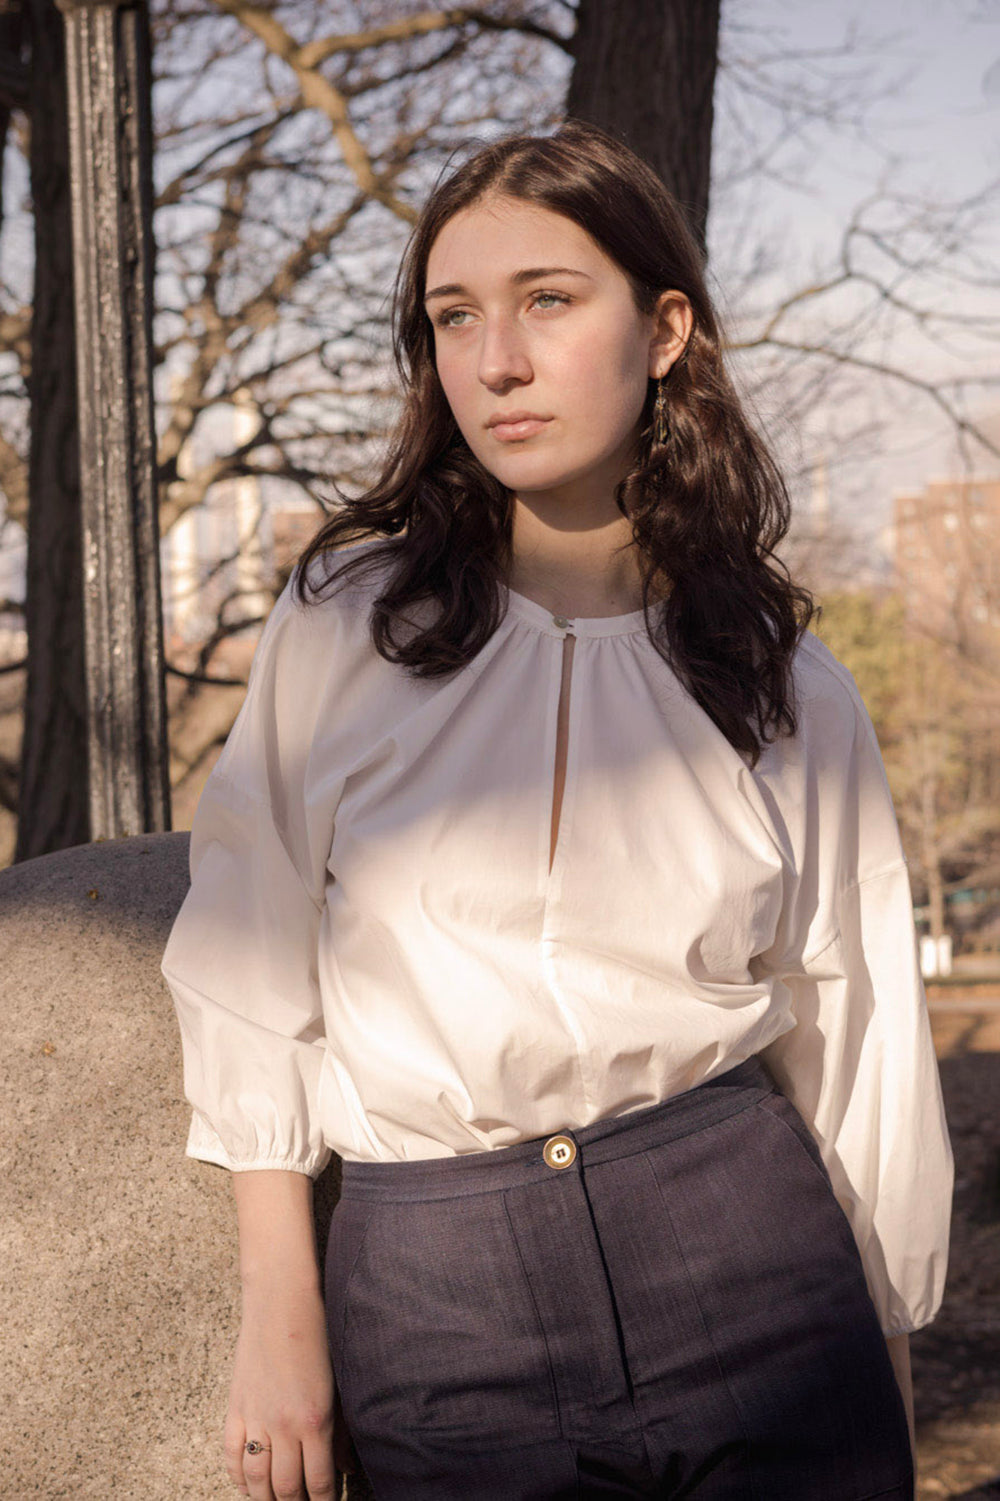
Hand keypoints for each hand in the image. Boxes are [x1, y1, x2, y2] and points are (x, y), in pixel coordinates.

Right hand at [224, 1280, 356, 1498]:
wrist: (282, 1299)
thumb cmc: (318, 1333)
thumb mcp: (338, 1383)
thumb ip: (342, 1429)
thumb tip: (346, 1466)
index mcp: (316, 1420)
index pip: (319, 1483)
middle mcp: (284, 1425)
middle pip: (286, 1488)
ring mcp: (257, 1417)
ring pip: (256, 1479)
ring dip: (265, 1498)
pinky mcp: (236, 1405)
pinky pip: (232, 1453)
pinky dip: (237, 1476)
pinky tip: (246, 1486)